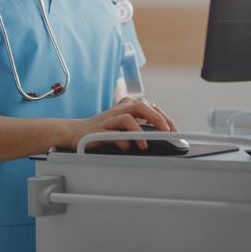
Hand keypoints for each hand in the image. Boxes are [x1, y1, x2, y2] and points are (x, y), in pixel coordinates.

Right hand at [59, 98, 178, 152]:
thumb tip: (158, 138)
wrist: (75, 133)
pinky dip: (125, 137)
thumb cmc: (101, 132)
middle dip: (159, 118)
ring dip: (142, 128)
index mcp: (126, 107)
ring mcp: (111, 116)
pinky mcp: (101, 126)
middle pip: (143, 105)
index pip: (150, 107)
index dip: (164, 118)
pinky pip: (117, 128)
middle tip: (169, 132)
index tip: (174, 131)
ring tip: (147, 143)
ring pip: (132, 112)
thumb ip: (138, 130)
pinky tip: (129, 146)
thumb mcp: (122, 129)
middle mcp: (120, 108)